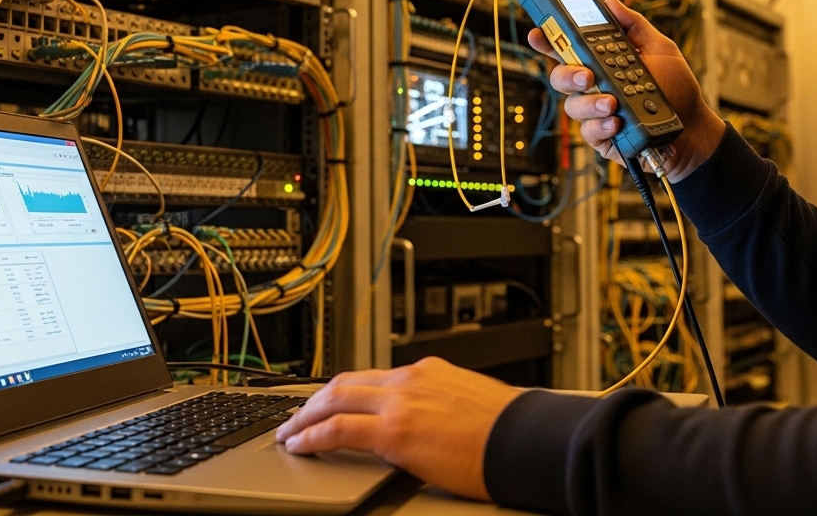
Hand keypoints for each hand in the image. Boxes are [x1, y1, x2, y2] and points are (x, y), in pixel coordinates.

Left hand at [274, 357, 521, 500]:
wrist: (527, 439)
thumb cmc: (510, 430)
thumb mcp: (470, 402)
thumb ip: (441, 405)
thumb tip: (429, 422)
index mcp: (429, 372)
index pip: (374, 376)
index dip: (345, 389)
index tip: (330, 398)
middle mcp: (410, 380)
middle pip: (345, 382)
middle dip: (314, 399)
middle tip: (296, 414)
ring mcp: (401, 403)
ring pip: (334, 400)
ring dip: (305, 416)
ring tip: (289, 432)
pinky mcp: (396, 432)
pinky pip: (339, 430)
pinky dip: (313, 436)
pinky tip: (301, 446)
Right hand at [528, 0, 723, 180]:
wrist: (692, 128)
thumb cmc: (677, 89)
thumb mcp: (660, 48)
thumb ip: (634, 25)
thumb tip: (611, 2)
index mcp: (601, 61)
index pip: (567, 48)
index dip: (547, 40)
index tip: (537, 33)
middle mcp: (593, 85)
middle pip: (560, 77)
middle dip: (567, 74)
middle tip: (587, 75)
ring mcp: (595, 111)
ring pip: (572, 105)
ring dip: (591, 103)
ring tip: (613, 103)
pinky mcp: (601, 136)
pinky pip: (587, 131)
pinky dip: (601, 125)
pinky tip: (616, 122)